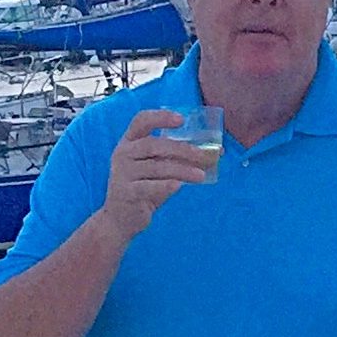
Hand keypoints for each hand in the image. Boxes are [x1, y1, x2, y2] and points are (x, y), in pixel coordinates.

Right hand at [95, 109, 212, 243]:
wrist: (121, 219)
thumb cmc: (144, 189)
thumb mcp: (159, 170)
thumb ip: (178, 159)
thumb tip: (216, 153)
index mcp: (130, 142)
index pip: (141, 121)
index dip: (161, 117)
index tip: (182, 119)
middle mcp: (123, 154)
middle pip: (154, 144)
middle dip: (182, 149)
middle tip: (204, 156)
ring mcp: (122, 173)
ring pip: (156, 167)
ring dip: (182, 170)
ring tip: (201, 175)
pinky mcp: (126, 193)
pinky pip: (148, 187)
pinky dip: (165, 185)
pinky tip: (179, 186)